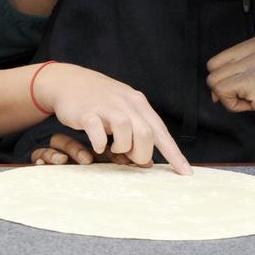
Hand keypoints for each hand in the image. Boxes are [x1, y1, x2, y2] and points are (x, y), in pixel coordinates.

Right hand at [34, 62, 190, 173]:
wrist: (69, 81)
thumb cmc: (99, 100)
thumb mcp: (123, 110)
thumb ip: (137, 131)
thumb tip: (147, 163)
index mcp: (138, 103)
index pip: (161, 132)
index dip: (174, 154)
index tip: (185, 173)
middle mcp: (125, 103)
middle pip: (146, 133)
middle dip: (141, 153)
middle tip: (130, 158)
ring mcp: (106, 106)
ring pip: (125, 130)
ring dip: (122, 147)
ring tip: (114, 149)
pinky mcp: (86, 112)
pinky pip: (97, 131)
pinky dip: (100, 143)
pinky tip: (98, 145)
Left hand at [206, 31, 254, 140]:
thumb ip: (239, 66)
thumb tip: (212, 79)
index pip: (222, 57)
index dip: (232, 78)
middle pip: (214, 66)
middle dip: (227, 86)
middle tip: (252, 94)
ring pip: (214, 80)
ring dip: (231, 97)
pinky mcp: (252, 78)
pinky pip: (220, 92)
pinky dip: (233, 105)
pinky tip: (254, 104)